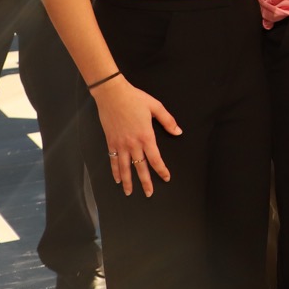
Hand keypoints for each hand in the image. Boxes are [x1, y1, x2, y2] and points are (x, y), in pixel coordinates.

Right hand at [91, 77, 182, 196]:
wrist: (112, 95)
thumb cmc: (135, 99)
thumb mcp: (156, 107)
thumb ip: (168, 121)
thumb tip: (178, 132)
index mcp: (146, 136)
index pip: (155, 158)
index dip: (161, 170)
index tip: (166, 178)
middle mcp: (133, 143)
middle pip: (140, 167)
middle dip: (145, 182)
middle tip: (149, 193)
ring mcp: (120, 144)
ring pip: (124, 168)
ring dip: (127, 181)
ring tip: (129, 192)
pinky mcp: (110, 142)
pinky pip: (112, 160)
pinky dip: (114, 171)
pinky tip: (117, 178)